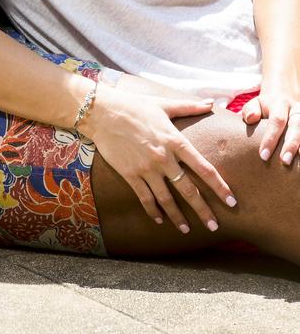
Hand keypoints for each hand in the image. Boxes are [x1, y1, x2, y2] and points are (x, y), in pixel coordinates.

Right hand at [87, 87, 235, 232]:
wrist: (103, 113)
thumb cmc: (134, 106)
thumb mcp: (163, 104)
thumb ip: (189, 106)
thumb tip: (210, 103)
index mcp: (175, 141)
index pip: (203, 168)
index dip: (219, 186)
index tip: (231, 200)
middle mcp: (163, 158)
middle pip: (188, 190)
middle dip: (203, 210)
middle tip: (213, 226)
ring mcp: (146, 168)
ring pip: (166, 199)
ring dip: (178, 217)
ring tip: (186, 230)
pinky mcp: (130, 175)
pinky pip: (145, 198)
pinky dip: (153, 211)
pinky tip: (159, 220)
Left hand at [241, 88, 299, 164]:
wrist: (283, 98)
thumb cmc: (264, 108)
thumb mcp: (255, 105)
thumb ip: (250, 110)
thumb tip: (251, 118)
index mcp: (280, 103)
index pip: (277, 120)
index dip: (271, 138)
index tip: (263, 155)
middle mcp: (295, 110)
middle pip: (296, 126)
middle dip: (290, 144)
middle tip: (284, 161)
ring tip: (298, 165)